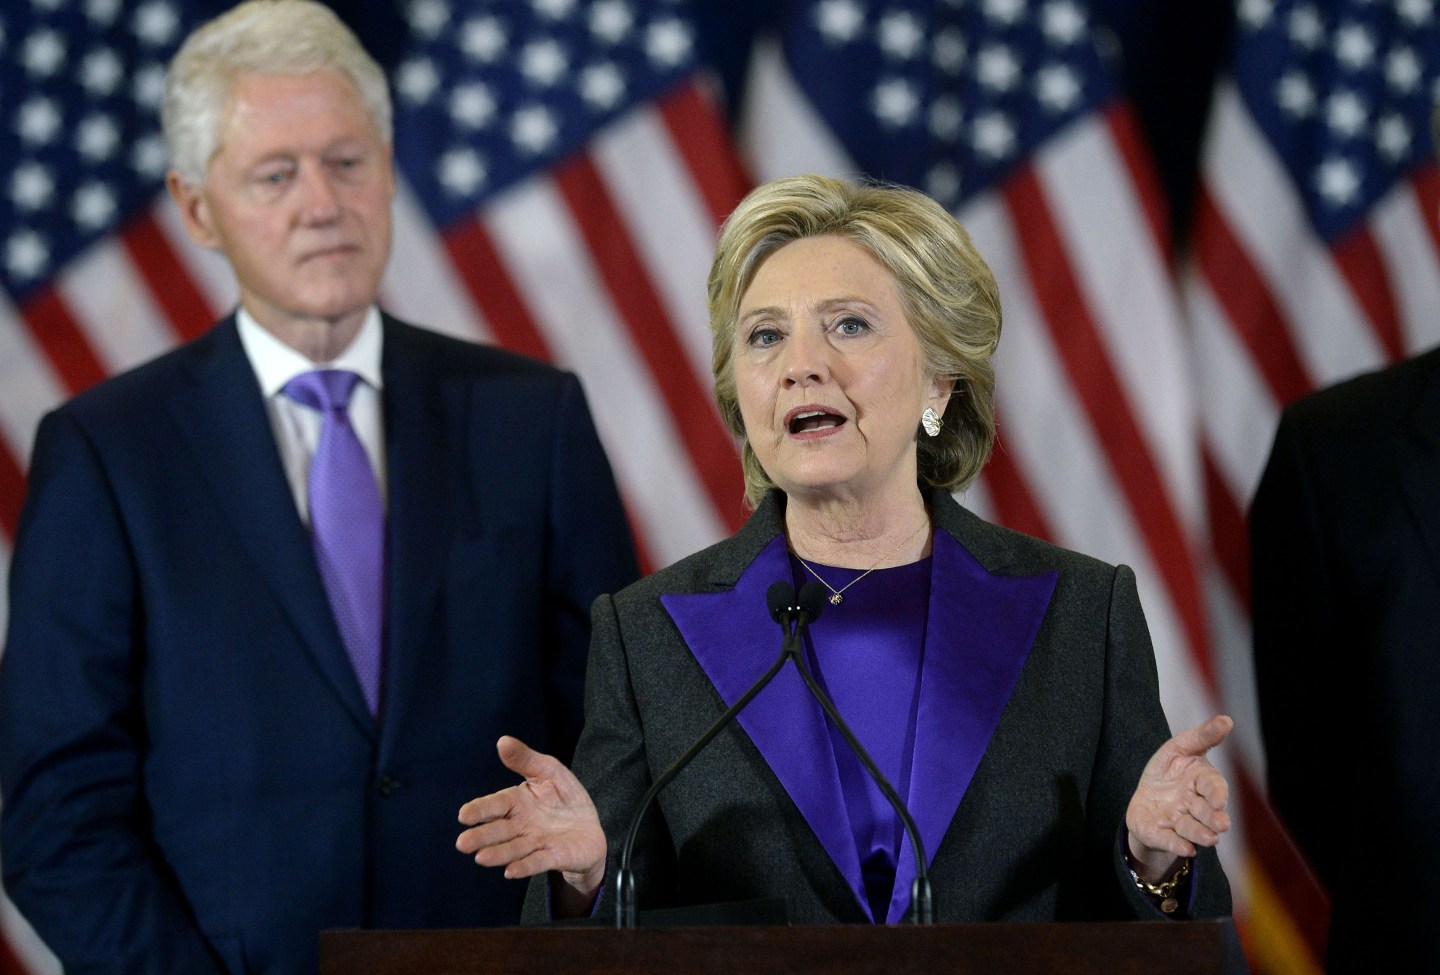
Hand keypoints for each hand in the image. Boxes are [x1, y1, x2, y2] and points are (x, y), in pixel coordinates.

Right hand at [457, 736, 606, 910]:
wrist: (589, 828)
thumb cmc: (564, 797)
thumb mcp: (549, 771)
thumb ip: (526, 759)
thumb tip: (502, 741)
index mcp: (517, 802)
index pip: (495, 805)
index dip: (479, 810)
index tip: (463, 815)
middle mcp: (521, 825)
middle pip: (499, 831)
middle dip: (481, 837)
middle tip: (462, 844)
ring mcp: (536, 843)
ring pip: (514, 849)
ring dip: (498, 854)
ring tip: (481, 858)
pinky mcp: (554, 856)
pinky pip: (538, 861)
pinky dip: (524, 866)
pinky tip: (510, 872)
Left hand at [1125, 714, 1233, 882]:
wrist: (1145, 798)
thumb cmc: (1168, 771)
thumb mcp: (1180, 748)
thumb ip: (1202, 736)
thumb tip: (1227, 719)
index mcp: (1201, 782)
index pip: (1213, 787)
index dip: (1217, 793)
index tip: (1219, 799)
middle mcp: (1195, 805)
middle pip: (1206, 813)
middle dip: (1214, 819)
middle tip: (1222, 824)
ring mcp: (1179, 822)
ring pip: (1192, 830)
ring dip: (1200, 834)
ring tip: (1210, 838)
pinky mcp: (1163, 835)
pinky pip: (1171, 841)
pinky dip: (1178, 845)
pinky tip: (1186, 849)